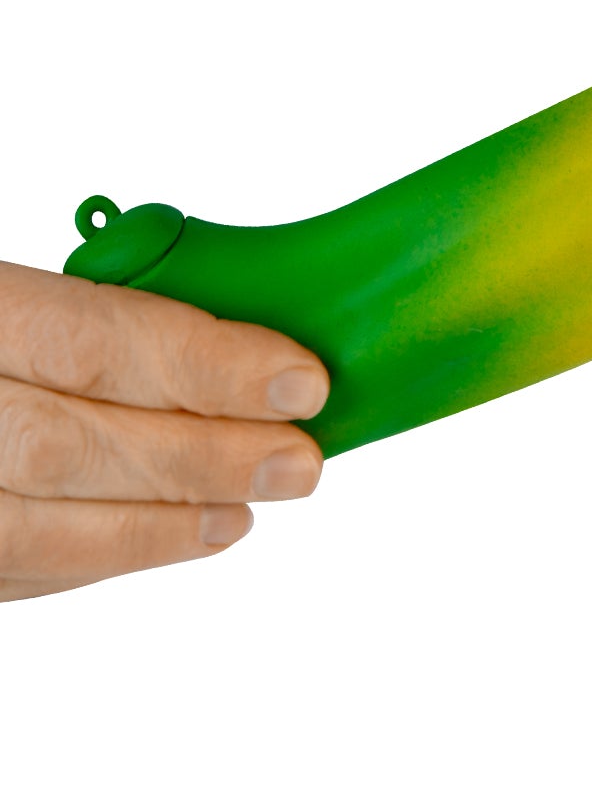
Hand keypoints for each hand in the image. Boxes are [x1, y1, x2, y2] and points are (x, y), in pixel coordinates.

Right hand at [0, 261, 327, 601]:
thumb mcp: (25, 285)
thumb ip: (110, 309)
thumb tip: (244, 350)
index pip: (94, 341)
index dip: (207, 366)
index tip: (301, 382)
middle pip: (67, 445)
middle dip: (200, 457)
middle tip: (297, 461)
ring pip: (32, 528)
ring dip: (157, 524)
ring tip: (245, 508)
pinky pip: (8, 567)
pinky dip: (98, 554)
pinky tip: (175, 534)